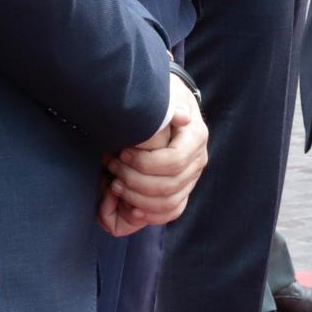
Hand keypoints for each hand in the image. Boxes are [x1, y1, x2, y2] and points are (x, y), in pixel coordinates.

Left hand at [100, 74, 208, 231]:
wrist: (170, 106)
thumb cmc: (162, 101)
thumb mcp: (165, 96)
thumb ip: (170, 108)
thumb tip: (181, 117)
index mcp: (196, 138)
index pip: (174, 161)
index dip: (145, 162)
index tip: (122, 153)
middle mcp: (199, 160)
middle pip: (170, 185)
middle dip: (135, 181)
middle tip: (112, 169)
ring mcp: (192, 177)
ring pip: (170, 202)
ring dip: (138, 199)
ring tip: (115, 186)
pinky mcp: (183, 189)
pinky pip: (172, 211)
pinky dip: (151, 214)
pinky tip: (131, 208)